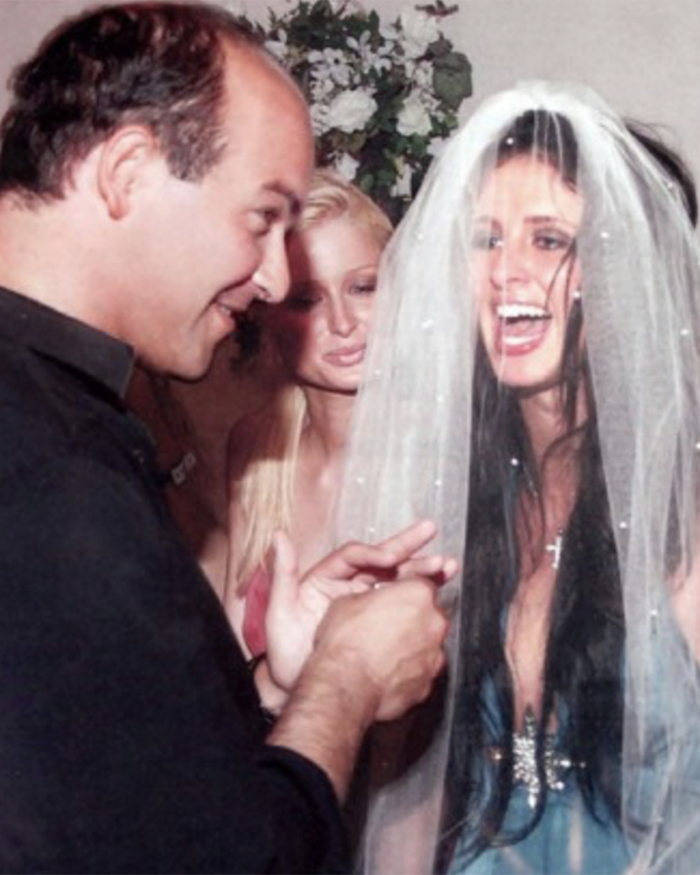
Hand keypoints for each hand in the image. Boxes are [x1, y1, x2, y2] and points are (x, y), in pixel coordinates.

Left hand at [265, 520, 454, 690]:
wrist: (304, 692)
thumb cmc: (285, 654)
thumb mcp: (280, 613)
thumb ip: (282, 574)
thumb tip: (278, 536)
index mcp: (329, 578)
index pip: (355, 556)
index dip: (373, 553)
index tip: (390, 558)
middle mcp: (350, 586)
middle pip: (383, 560)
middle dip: (408, 546)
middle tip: (430, 530)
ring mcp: (368, 607)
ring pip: (398, 582)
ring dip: (422, 571)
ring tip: (447, 565)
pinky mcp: (381, 629)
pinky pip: (403, 610)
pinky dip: (422, 603)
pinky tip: (441, 598)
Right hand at [311, 578, 449, 721]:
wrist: (345, 685)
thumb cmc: (346, 643)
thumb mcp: (349, 600)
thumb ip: (375, 595)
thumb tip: (373, 599)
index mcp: (417, 594)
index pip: (421, 582)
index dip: (404, 589)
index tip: (394, 596)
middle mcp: (433, 622)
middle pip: (428, 612)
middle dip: (412, 616)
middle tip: (386, 623)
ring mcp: (434, 654)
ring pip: (427, 641)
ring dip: (412, 642)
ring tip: (384, 649)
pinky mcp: (429, 680)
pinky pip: (422, 668)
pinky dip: (409, 667)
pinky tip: (387, 669)